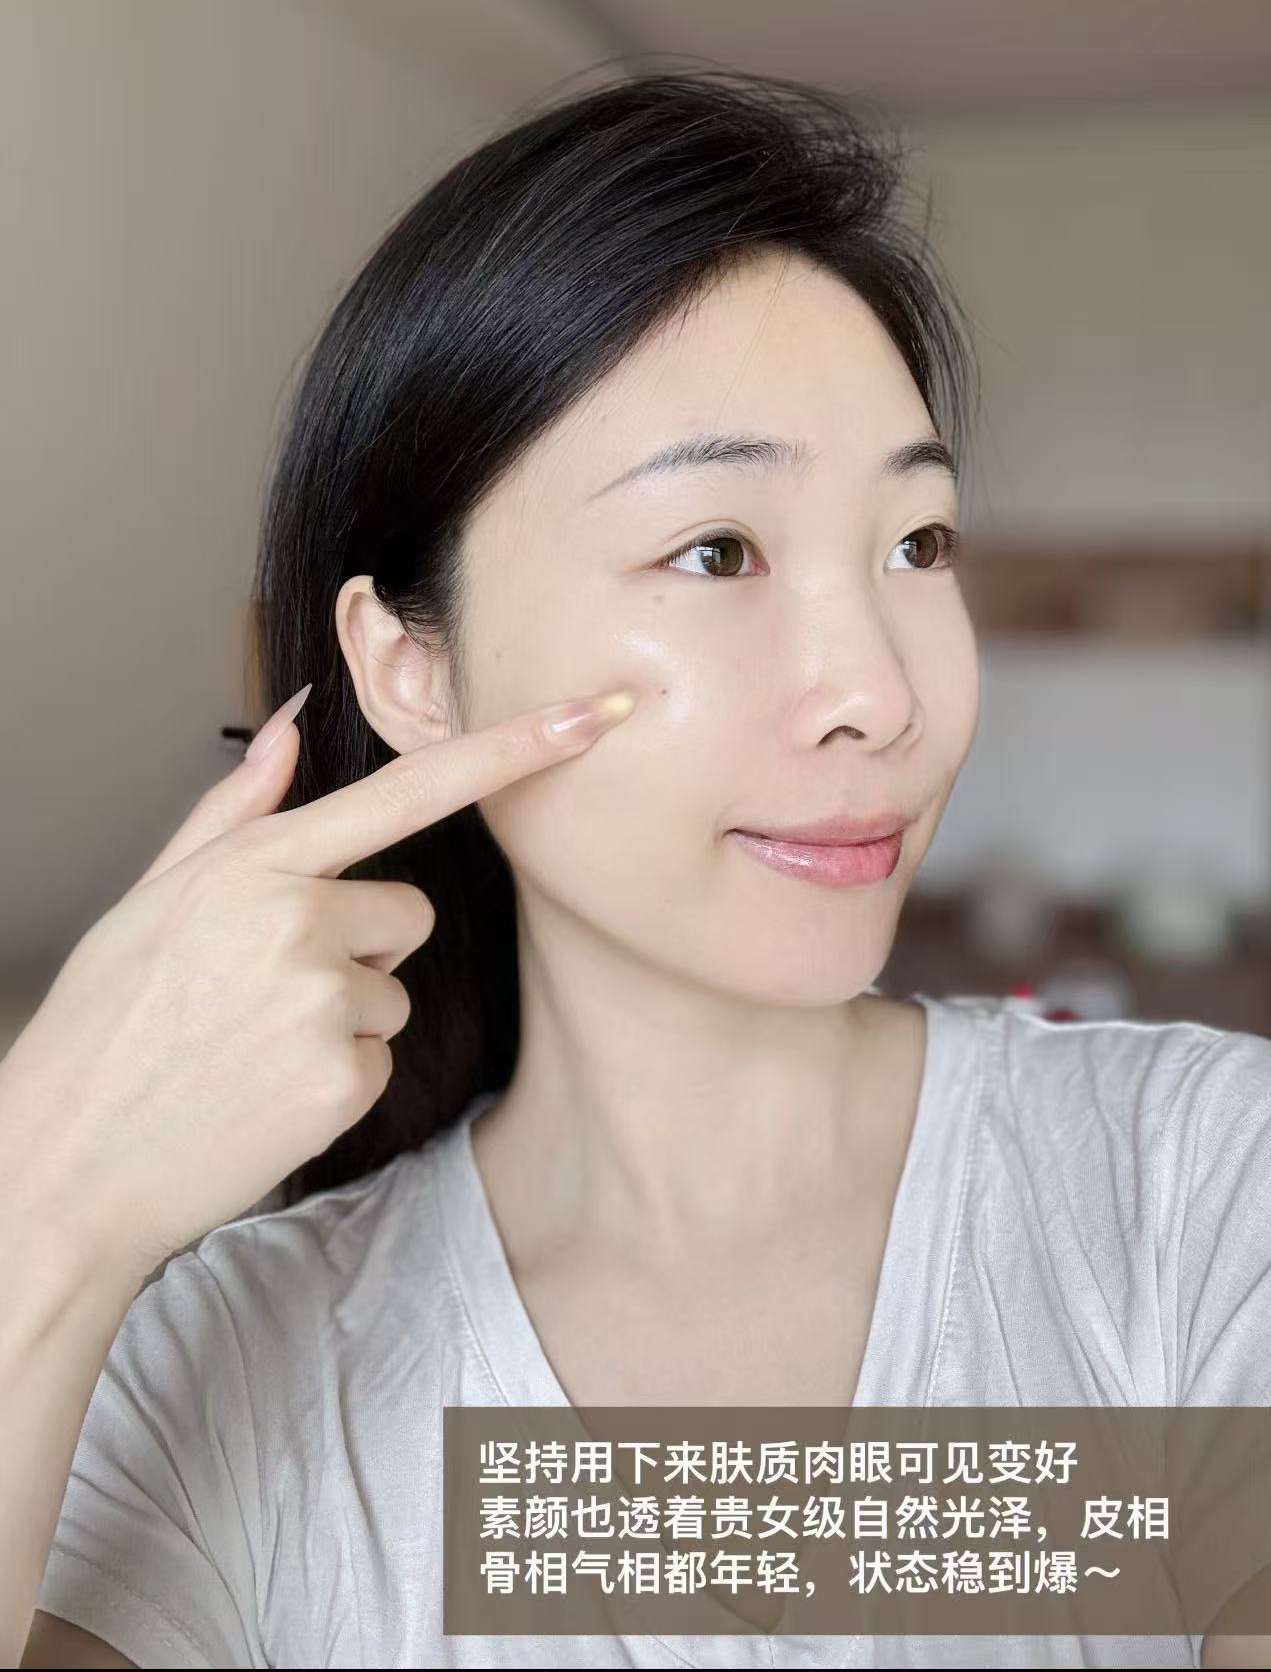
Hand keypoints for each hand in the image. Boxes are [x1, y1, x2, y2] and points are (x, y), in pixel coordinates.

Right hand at [0, 684, 635, 1287]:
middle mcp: (299, 921)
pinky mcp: (345, 1078)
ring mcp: (325, 1002)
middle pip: (407, 910)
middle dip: (360, 944)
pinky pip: (382, 1053)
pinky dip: (338, 1073)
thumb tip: (289, 724)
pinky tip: (266, 1087)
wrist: (69, 1162)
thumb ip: (235, 808)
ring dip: (345, 1014)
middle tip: (266, 990)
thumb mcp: (152, 898)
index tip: (593, 715)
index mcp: (254, 865)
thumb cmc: (107, 1025)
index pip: (409, 791)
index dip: (512, 749)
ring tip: (254, 1044)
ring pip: (395, 987)